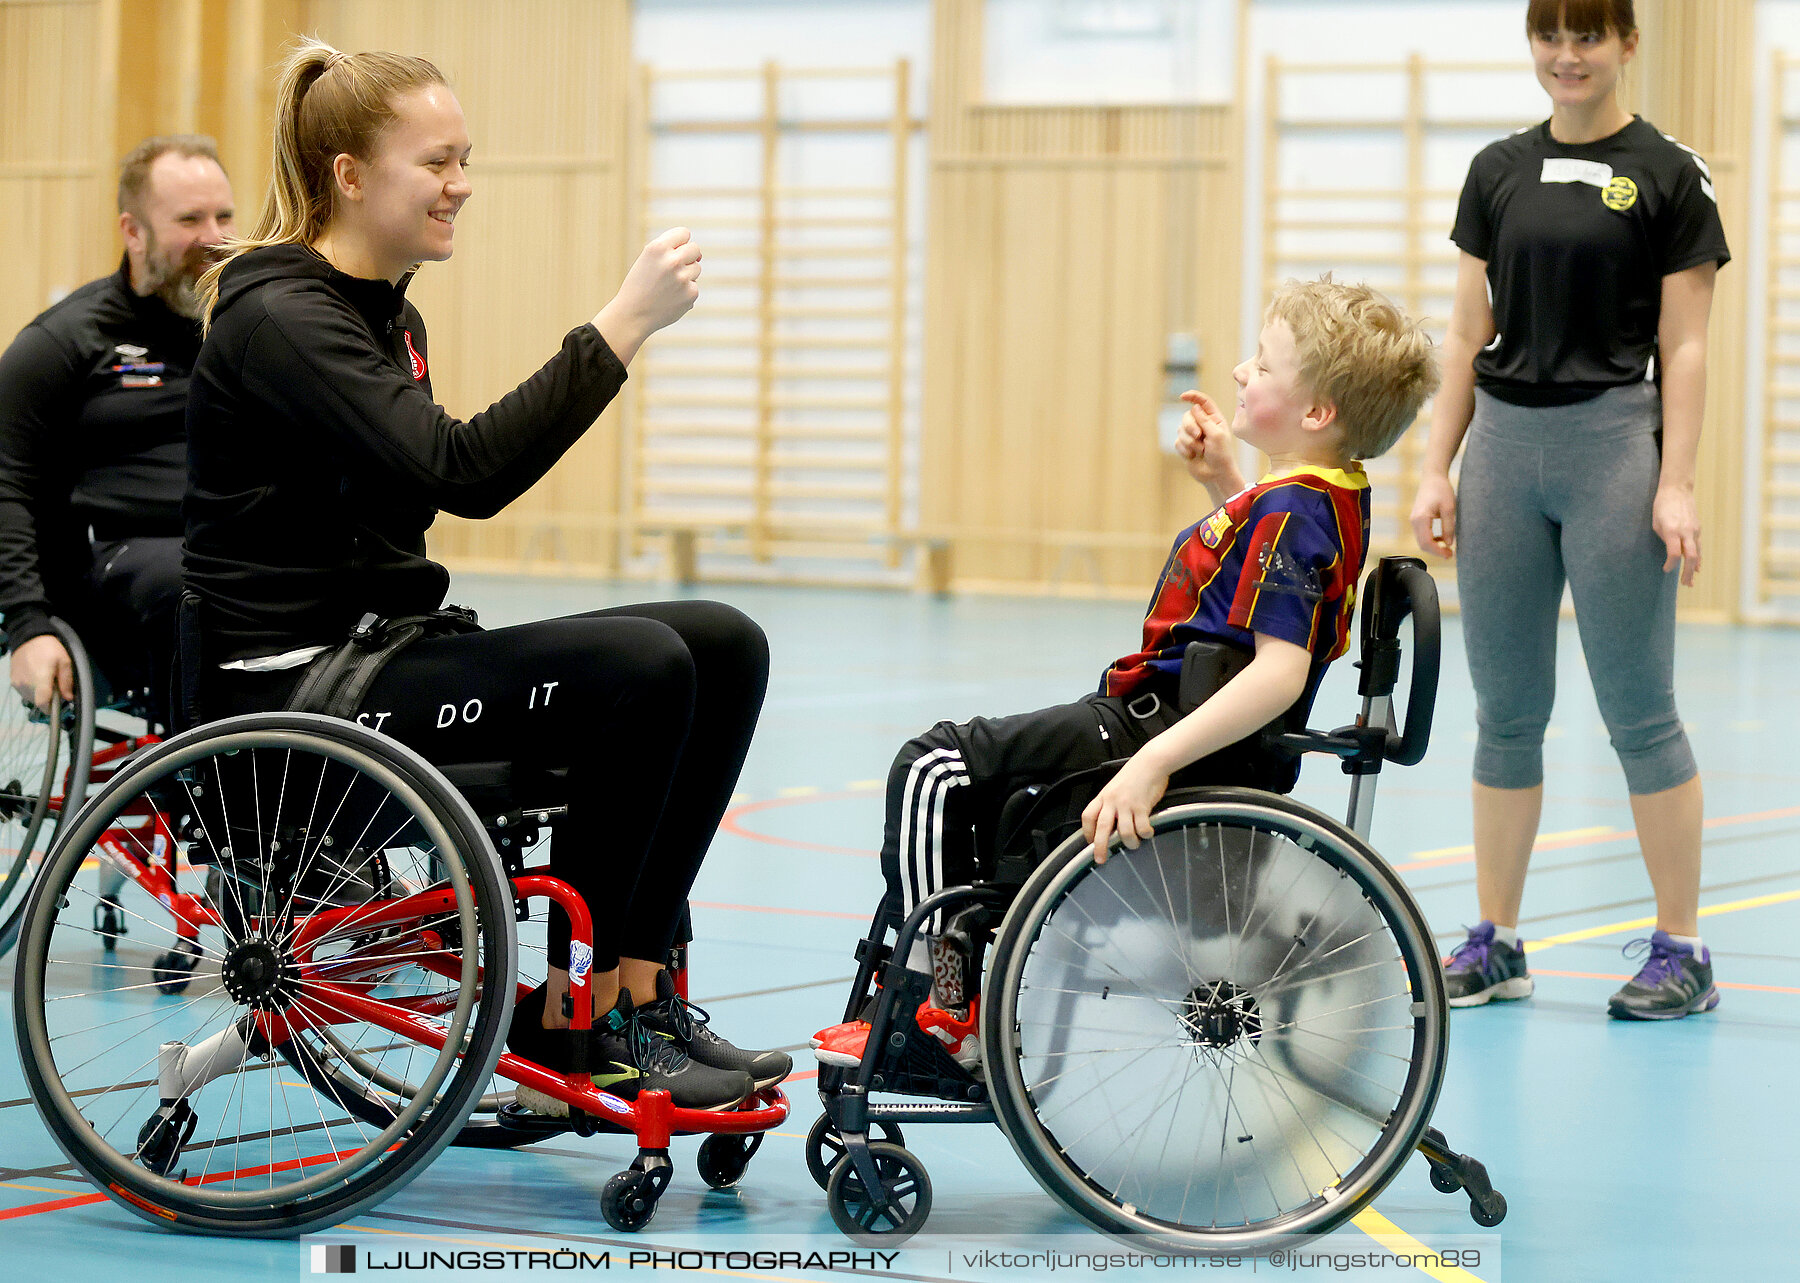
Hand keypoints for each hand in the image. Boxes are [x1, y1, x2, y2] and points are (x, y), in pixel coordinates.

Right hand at [9, 633, 71, 713]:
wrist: (29, 638)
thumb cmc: (49, 648)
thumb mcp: (65, 661)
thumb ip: (66, 681)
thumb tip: (68, 698)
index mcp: (41, 678)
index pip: (42, 702)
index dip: (49, 709)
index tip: (56, 708)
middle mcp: (26, 683)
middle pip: (37, 701)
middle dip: (47, 699)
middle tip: (55, 687)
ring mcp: (17, 682)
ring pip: (30, 697)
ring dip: (39, 694)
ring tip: (45, 680)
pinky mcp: (13, 680)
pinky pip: (24, 691)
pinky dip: (31, 689)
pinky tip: (36, 678)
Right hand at [595, 227, 701, 361]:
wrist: (633, 315)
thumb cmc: (639, 285)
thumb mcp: (647, 259)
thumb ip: (670, 250)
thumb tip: (699, 255)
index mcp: (657, 247)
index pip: (684, 233)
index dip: (679, 242)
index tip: (672, 252)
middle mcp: (672, 260)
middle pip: (695, 249)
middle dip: (688, 257)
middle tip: (672, 270)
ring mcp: (683, 278)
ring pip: (697, 268)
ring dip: (686, 275)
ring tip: (667, 286)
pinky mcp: (691, 293)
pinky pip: (694, 286)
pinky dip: (685, 292)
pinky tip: (670, 299)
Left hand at [1081, 756, 1169, 863]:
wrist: (1151, 763)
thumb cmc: (1135, 775)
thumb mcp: (1115, 787)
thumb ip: (1111, 804)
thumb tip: (1112, 825)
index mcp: (1103, 796)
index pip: (1088, 816)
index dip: (1087, 831)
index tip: (1090, 842)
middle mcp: (1112, 802)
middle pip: (1102, 829)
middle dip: (1100, 847)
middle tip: (1100, 860)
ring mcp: (1127, 805)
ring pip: (1124, 832)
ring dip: (1129, 843)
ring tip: (1134, 844)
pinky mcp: (1142, 807)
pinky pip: (1141, 828)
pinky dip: (1145, 834)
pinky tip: (1148, 833)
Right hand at [1176, 391, 1242, 492]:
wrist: (1215, 475)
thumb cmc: (1221, 455)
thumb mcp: (1216, 435)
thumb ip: (1205, 420)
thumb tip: (1194, 407)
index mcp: (1214, 419)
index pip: (1202, 402)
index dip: (1193, 396)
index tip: (1182, 397)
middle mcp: (1203, 425)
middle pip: (1187, 416)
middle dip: (1190, 426)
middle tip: (1198, 436)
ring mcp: (1193, 435)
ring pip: (1180, 429)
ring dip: (1189, 441)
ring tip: (1200, 451)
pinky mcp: (1185, 446)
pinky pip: (1177, 442)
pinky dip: (1184, 449)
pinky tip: (1192, 456)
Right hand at [1409, 473, 1456, 558]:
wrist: (1433, 477)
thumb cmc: (1441, 489)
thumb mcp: (1449, 508)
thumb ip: (1449, 527)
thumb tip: (1449, 544)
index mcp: (1421, 518)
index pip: (1427, 542)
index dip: (1438, 551)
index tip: (1450, 554)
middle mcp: (1414, 521)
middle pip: (1422, 544)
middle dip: (1435, 551)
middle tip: (1450, 554)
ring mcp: (1413, 520)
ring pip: (1421, 540)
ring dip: (1433, 546)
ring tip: (1447, 547)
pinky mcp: (1416, 519)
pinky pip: (1421, 535)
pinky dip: (1430, 540)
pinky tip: (1441, 538)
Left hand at [1652, 483, 1701, 585]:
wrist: (1677, 489)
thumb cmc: (1662, 506)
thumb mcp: (1656, 523)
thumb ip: (1664, 538)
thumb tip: (1672, 552)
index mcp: (1672, 530)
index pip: (1674, 553)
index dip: (1670, 564)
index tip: (1666, 569)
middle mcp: (1686, 531)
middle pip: (1691, 556)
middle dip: (1688, 572)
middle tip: (1684, 584)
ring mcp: (1694, 530)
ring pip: (1697, 552)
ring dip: (1694, 568)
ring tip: (1690, 581)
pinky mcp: (1698, 528)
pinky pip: (1698, 546)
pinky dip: (1697, 557)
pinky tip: (1697, 567)